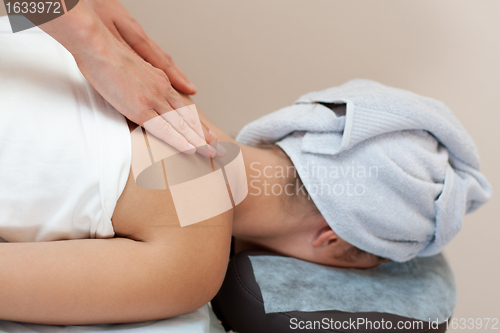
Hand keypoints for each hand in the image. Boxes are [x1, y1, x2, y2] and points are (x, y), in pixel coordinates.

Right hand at [40, 1, 218, 156]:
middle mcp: (162, 91)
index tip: (206, 134)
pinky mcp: (141, 109)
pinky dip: (180, 141)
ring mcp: (153, 100)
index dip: (196, 123)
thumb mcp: (134, 69)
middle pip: (188, 118)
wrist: (99, 47)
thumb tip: (146, 92)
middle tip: (218, 148)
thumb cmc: (108, 58)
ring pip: (182, 125)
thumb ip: (144, 82)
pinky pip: (165, 129)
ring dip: (198, 141)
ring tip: (212, 153)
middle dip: (204, 135)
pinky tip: (191, 149)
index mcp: (160, 82)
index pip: (183, 107)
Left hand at [84, 0, 195, 94]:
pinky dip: (158, 64)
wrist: (77, 0)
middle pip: (165, 59)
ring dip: (171, 71)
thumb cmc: (89, 8)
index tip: (190, 89)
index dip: (177, 78)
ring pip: (158, 56)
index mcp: (136, 35)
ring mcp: (133, 33)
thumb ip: (127, 51)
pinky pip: (148, 52)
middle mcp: (139, 35)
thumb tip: (145, 70)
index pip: (163, 61)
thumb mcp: (108, 33)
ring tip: (181, 83)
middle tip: (191, 90)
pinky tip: (157, 69)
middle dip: (179, 77)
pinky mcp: (125, 31)